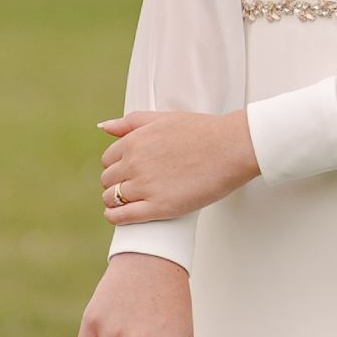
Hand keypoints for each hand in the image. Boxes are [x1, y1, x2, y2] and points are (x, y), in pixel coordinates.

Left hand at [99, 108, 257, 224]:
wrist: (232, 148)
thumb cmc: (204, 132)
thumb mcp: (163, 118)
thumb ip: (130, 122)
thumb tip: (104, 127)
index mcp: (134, 141)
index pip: (108, 159)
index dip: (116, 167)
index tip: (125, 173)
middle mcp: (135, 163)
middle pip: (108, 180)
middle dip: (115, 184)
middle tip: (128, 189)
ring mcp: (146, 186)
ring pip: (112, 199)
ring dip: (115, 202)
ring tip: (125, 204)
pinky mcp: (159, 207)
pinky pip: (123, 217)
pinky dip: (115, 218)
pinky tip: (117, 217)